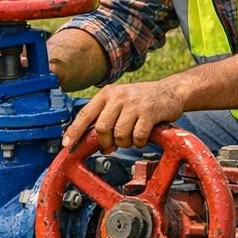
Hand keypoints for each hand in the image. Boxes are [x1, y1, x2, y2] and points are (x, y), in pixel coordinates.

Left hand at [61, 79, 186, 152]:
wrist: (170, 91)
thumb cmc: (141, 100)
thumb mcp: (120, 103)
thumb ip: (107, 120)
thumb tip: (101, 146)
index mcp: (107, 94)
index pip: (85, 114)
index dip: (75, 131)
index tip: (67, 145)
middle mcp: (118, 97)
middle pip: (102, 128)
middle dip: (106, 142)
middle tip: (113, 144)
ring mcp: (134, 104)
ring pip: (119, 134)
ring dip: (125, 143)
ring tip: (131, 138)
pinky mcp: (149, 112)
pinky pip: (137, 137)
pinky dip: (139, 142)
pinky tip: (142, 137)